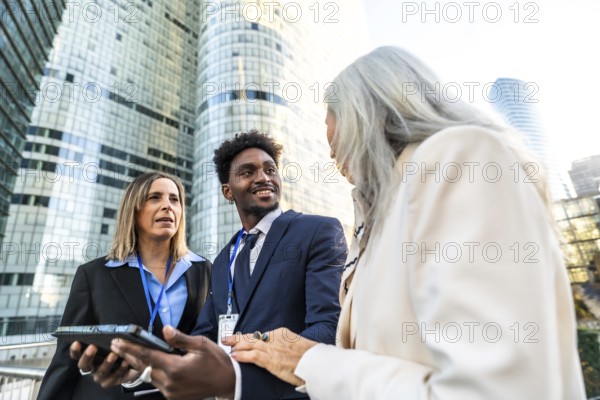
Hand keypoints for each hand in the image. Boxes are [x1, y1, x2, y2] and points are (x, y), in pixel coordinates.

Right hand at [69, 341, 136, 386]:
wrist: (127, 365)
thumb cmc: (115, 350)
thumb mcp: (111, 344)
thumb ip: (108, 340)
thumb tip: (112, 337)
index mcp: (87, 357)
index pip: (76, 354)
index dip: (75, 350)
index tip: (76, 342)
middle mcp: (90, 368)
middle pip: (84, 365)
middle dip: (87, 356)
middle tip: (93, 347)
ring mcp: (99, 377)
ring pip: (100, 372)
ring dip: (107, 363)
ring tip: (114, 354)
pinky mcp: (109, 382)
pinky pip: (114, 377)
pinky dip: (120, 369)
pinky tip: (125, 361)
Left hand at [111, 325, 235, 399]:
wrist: (227, 382)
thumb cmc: (216, 361)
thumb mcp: (201, 345)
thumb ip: (180, 338)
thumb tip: (165, 329)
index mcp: (176, 368)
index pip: (147, 356)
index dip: (130, 349)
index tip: (117, 342)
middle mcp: (170, 383)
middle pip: (144, 367)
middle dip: (130, 356)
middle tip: (116, 346)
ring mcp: (170, 392)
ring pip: (149, 376)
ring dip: (140, 365)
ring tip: (130, 353)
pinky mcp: (173, 397)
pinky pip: (157, 383)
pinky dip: (152, 373)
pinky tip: (150, 365)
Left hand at [225, 328, 316, 386]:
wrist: (316, 363)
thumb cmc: (311, 357)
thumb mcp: (298, 345)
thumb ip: (287, 346)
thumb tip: (282, 351)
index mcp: (282, 333)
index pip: (261, 335)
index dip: (249, 338)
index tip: (242, 339)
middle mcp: (275, 338)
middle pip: (252, 336)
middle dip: (238, 338)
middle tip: (227, 339)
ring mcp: (272, 349)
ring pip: (249, 344)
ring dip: (236, 346)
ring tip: (228, 347)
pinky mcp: (271, 360)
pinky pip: (252, 356)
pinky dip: (242, 356)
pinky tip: (235, 356)